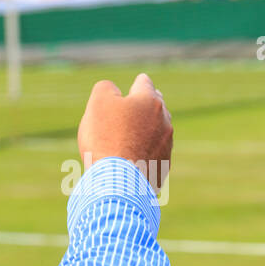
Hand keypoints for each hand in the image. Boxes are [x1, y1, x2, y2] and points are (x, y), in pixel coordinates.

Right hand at [76, 73, 172, 189]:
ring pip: (159, 130)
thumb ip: (106, 88)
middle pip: (156, 106)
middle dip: (145, 106)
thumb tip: (113, 90)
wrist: (118, 182)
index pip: (144, 83)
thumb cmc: (106, 138)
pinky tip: (133, 158)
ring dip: (147, 130)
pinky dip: (146, 152)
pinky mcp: (164, 166)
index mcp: (150, 101)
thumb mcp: (98, 103)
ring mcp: (167, 144)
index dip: (135, 83)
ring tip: (132, 136)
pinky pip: (155, 153)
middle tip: (136, 108)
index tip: (135, 84)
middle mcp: (164, 120)